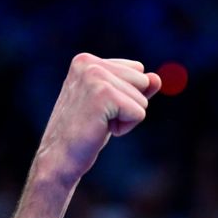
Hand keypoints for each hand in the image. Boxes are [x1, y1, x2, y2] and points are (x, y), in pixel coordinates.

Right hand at [35, 54, 162, 187]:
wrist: (59, 158)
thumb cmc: (85, 132)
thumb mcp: (112, 105)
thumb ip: (134, 88)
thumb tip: (157, 78)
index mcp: (86, 60)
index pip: (137, 70)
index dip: (126, 95)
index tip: (99, 108)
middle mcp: (89, 63)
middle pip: (142, 81)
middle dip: (128, 105)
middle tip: (99, 118)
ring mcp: (95, 76)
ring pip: (142, 98)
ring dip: (125, 118)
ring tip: (98, 124)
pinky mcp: (104, 95)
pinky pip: (139, 113)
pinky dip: (125, 128)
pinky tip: (101, 130)